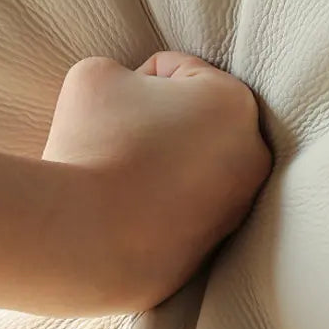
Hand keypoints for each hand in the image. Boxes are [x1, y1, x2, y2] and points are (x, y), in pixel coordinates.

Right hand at [0, 53, 271, 314]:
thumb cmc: (88, 145)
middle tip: (103, 139)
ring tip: (103, 177)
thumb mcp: (91, 78)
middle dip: (151, 125)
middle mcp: (248, 161)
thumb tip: (112, 91)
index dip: (135, 80)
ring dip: (149, 169)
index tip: (106, 104)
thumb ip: (114, 73)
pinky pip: (172, 218)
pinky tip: (110, 216)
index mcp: (232, 105)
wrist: (81, 241)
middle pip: (191, 125)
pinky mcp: (204, 257)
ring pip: (183, 174)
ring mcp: (231, 215)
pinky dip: (147, 212)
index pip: (182, 71)